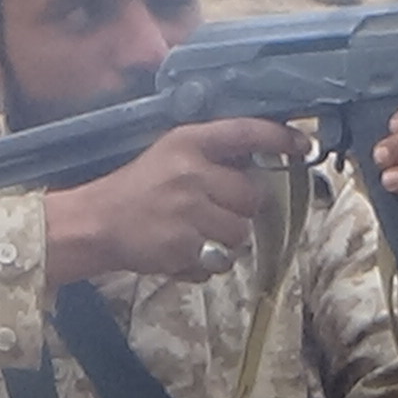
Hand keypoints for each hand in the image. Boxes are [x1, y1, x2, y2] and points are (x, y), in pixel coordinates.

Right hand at [43, 118, 307, 284]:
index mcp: (187, 142)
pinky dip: (204, 265)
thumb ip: (209, 156)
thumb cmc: (136, 189)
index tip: (302, 145)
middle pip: (251, 196)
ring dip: (224, 241)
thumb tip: (258, 160)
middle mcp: (191, 173)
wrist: (95, 223)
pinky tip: (181, 252)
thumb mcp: (169, 155)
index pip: (245, 132)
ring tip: (194, 234)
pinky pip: (218, 263)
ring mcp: (188, 212)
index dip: (278, 138)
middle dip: (237, 209)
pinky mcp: (183, 247)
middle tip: (210, 211)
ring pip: (239, 234)